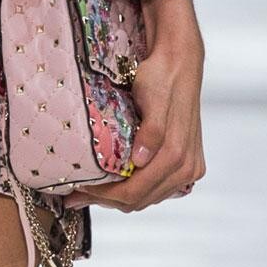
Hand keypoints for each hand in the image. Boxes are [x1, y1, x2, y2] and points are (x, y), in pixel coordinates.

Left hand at [61, 0, 205, 212]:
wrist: (179, 65)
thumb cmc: (161, 79)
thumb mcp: (152, 100)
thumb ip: (151, 132)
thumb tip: (140, 160)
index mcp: (177, 156)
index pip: (134, 193)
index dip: (103, 196)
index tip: (78, 190)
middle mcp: (188, 168)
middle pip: (139, 201)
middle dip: (106, 200)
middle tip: (76, 195)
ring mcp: (190, 169)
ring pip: (147, 199)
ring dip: (119, 198)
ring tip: (91, 191)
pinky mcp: (188, 165)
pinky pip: (157, 189)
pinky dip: (136, 190)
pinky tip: (116, 182)